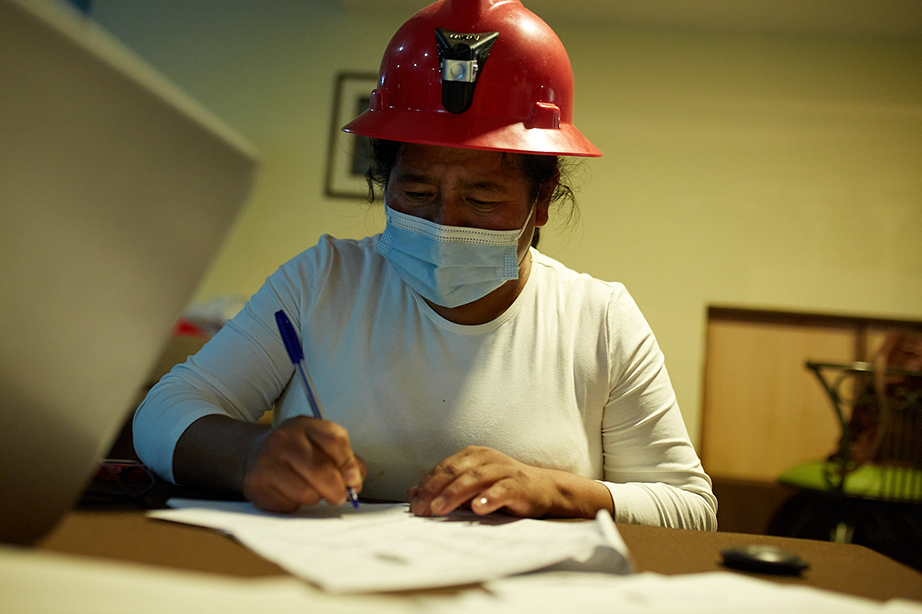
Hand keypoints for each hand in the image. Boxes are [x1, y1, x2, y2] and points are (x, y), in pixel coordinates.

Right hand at [242, 415, 364, 512]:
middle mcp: (283, 439)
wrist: (254, 453)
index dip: (349, 463)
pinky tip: (290, 494)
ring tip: (310, 491)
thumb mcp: (320, 443)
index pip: (334, 440)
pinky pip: (288, 506)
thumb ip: (345, 460)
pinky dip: (295, 506)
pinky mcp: (255, 486)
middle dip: (337, 489)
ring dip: (315, 498)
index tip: (354, 480)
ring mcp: (266, 461)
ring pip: (306, 492)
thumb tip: (355, 483)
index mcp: (304, 424)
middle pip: (320, 469)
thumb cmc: (298, 452)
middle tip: (340, 496)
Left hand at [408, 446, 560, 517]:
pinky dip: (488, 498)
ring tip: (439, 508)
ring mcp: (504, 470)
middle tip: (422, 508)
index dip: (426, 485)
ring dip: (454, 493)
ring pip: (475, 478)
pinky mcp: (519, 485)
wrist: (543, 489)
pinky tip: (477, 509)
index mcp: (472, 456)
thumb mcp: (471, 486)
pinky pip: (502, 490)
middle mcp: (487, 458)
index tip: (414, 504)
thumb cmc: (503, 487)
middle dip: (435, 489)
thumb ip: (444, 487)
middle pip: (455, 470)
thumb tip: (413, 493)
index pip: (443, 468)